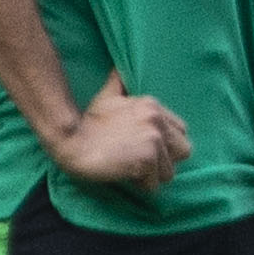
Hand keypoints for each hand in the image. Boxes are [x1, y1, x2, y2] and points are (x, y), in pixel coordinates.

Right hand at [49, 70, 187, 193]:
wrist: (70, 142)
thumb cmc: (87, 124)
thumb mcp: (107, 97)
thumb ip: (118, 84)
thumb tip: (118, 68)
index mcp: (152, 106)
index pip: (182, 132)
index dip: (166, 144)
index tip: (144, 148)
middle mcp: (157, 120)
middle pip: (184, 151)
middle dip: (165, 160)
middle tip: (141, 161)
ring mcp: (153, 139)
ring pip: (169, 172)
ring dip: (151, 176)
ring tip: (129, 167)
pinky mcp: (146, 159)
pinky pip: (154, 185)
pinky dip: (140, 186)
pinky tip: (123, 174)